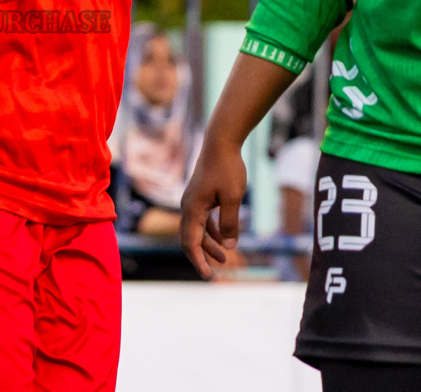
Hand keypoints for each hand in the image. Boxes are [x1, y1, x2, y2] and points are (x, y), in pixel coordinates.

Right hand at [179, 139, 246, 279]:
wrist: (221, 142)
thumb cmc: (227, 169)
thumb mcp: (232, 199)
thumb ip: (230, 224)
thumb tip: (228, 246)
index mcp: (192, 209)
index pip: (191, 242)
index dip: (199, 261)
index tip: (208, 277)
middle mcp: (188, 206)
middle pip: (189, 238)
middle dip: (201, 256)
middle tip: (213, 273)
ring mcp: (192, 200)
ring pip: (196, 229)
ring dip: (208, 244)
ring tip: (224, 256)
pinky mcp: (200, 195)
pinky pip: (201, 219)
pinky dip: (210, 230)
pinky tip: (223, 237)